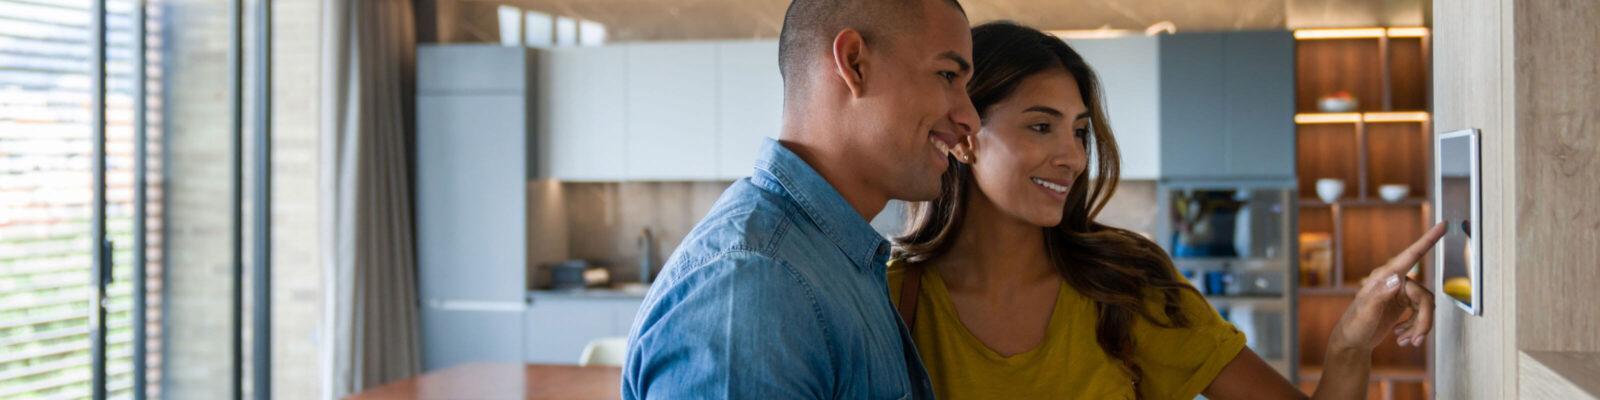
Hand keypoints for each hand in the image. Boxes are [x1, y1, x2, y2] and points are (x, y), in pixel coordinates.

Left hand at [1331, 223, 1446, 351]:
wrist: (1352, 342)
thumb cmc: (1354, 325)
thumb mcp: (1366, 311)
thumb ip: (1380, 294)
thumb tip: (1398, 278)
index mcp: (1385, 276)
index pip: (1411, 255)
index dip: (1428, 240)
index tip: (1442, 224)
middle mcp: (1394, 281)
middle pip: (1425, 297)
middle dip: (1423, 321)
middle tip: (1415, 340)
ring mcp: (1399, 292)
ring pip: (1425, 307)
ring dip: (1419, 327)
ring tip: (1405, 342)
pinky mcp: (1403, 304)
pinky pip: (1421, 313)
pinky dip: (1415, 328)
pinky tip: (1402, 338)